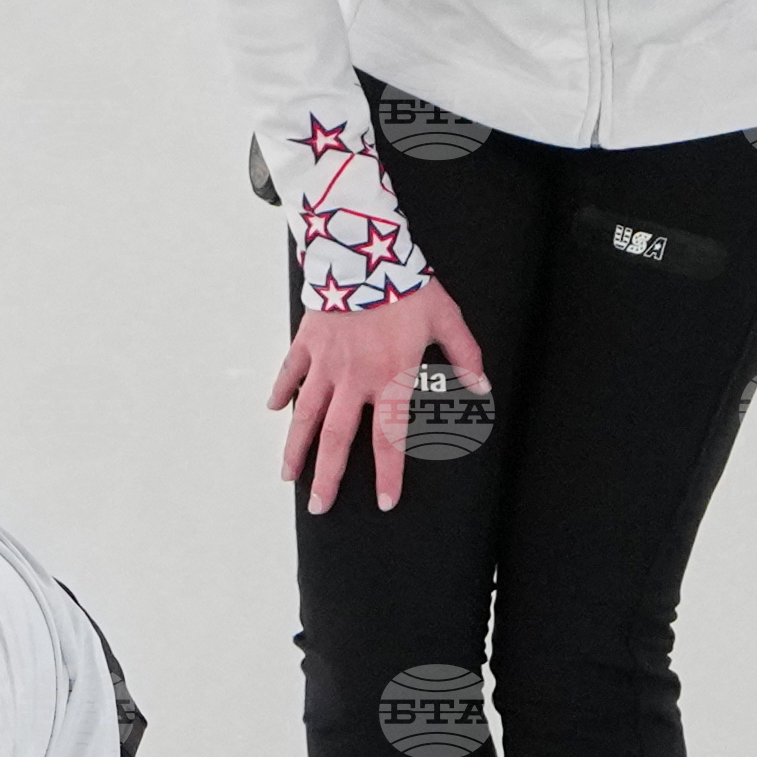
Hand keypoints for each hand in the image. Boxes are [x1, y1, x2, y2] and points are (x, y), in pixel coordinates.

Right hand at [271, 275, 490, 516]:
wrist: (364, 249)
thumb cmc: (408, 285)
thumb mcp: (446, 317)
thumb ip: (465, 355)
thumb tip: (482, 386)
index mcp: (391, 377)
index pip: (390, 439)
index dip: (389, 473)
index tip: (385, 502)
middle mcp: (355, 378)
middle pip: (338, 439)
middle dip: (327, 477)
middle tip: (319, 507)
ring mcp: (327, 362)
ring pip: (307, 414)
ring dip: (296, 448)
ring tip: (288, 477)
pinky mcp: (308, 340)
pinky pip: (290, 371)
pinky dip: (281, 391)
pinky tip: (274, 411)